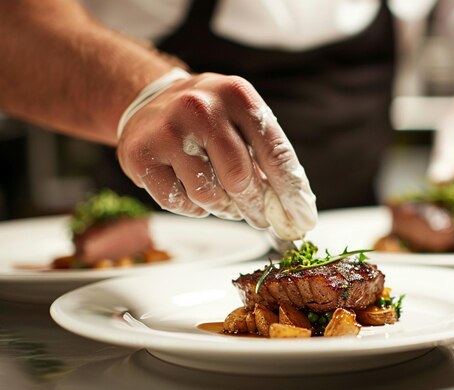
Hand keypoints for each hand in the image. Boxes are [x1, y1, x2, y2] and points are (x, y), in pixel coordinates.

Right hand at [117, 72, 316, 239]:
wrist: (148, 102)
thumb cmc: (209, 119)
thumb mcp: (241, 120)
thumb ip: (267, 158)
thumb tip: (295, 210)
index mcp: (237, 95)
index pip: (275, 152)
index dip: (291, 193)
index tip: (302, 219)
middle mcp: (201, 107)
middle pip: (240, 178)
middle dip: (256, 207)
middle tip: (262, 219)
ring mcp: (167, 130)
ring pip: (209, 195)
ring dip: (224, 208)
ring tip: (226, 201)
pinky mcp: (140, 155)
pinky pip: (178, 202)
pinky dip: (194, 207)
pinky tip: (194, 191)